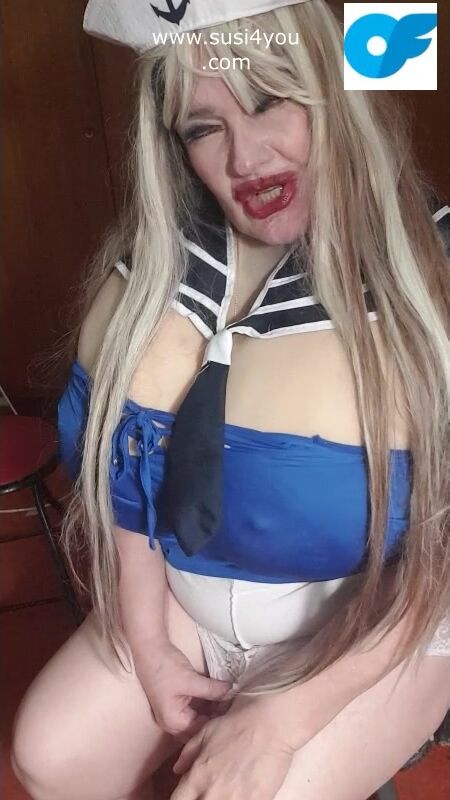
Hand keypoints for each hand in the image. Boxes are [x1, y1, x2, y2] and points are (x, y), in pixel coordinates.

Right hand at [134, 637, 232, 740]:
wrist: (149, 647)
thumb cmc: (164, 667)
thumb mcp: (190, 680)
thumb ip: (212, 689)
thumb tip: (232, 692)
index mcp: (173, 722)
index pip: (201, 730)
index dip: (219, 722)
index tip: (236, 712)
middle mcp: (172, 721)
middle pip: (199, 726)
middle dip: (216, 717)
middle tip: (235, 706)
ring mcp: (174, 711)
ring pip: (198, 716)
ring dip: (212, 709)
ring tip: (230, 700)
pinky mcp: (177, 700)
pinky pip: (195, 707)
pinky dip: (206, 702)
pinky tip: (219, 695)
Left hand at [169, 693, 295, 799]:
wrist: (270, 722)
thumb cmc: (238, 722)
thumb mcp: (206, 732)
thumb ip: (188, 754)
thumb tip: (178, 770)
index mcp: (198, 776)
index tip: (189, 796)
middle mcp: (213, 793)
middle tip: (209, 791)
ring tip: (227, 792)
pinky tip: (242, 793)